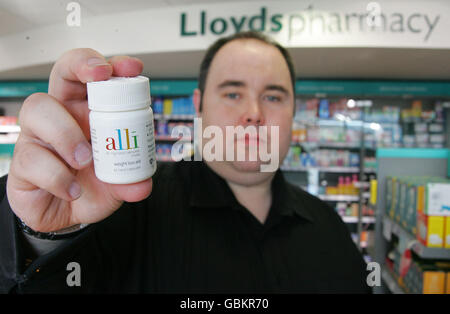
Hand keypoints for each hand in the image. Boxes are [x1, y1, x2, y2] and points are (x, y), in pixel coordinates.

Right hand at [6, 49, 152, 231]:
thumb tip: (142, 185)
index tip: (130, 68)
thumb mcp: (118, 184)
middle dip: (80, 65)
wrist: (66, 215)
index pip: (94, 78)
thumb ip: (131, 182)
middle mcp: (61, 117)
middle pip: (61, 73)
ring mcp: (38, 136)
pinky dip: (57, 177)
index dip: (110, 66)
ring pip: (38, 109)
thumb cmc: (90, 186)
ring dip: (67, 133)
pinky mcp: (21, 163)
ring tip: (85, 161)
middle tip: (100, 76)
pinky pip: (32, 159)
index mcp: (88, 113)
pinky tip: (73, 190)